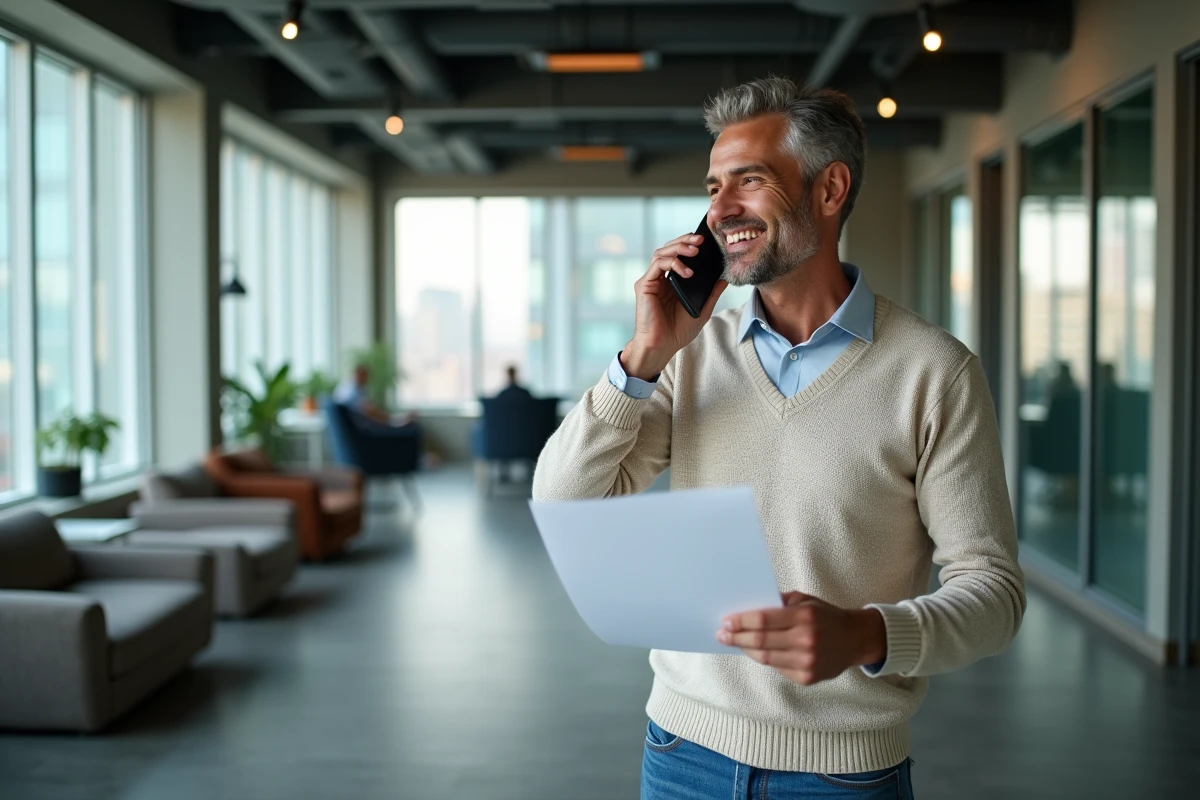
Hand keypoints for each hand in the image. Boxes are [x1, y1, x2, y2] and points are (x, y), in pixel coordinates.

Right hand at [621, 234, 727, 379]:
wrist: (663, 346)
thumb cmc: (678, 331)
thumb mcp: (703, 308)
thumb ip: (712, 292)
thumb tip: (726, 277)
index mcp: (671, 281)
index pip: (678, 254)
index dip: (690, 244)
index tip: (706, 241)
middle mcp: (659, 278)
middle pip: (669, 248)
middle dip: (685, 240)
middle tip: (701, 239)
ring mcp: (651, 280)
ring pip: (662, 252)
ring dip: (679, 248)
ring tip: (695, 251)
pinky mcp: (645, 285)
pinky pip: (658, 265)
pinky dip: (673, 263)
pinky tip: (687, 272)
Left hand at [717, 592, 886, 685]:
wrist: (856, 639)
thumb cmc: (826, 616)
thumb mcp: (805, 600)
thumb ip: (778, 603)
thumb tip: (747, 608)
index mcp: (805, 617)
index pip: (764, 620)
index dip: (741, 621)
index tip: (726, 621)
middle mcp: (806, 640)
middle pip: (760, 641)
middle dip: (737, 637)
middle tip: (722, 634)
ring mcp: (807, 662)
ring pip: (765, 658)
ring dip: (745, 650)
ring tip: (734, 642)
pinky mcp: (807, 677)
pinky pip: (777, 668)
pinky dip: (763, 659)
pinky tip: (754, 652)